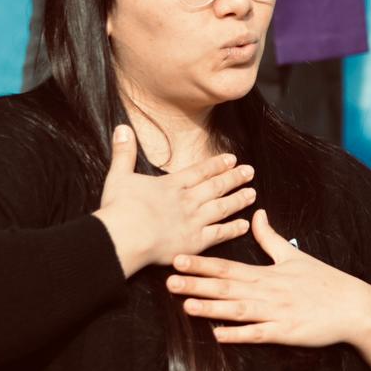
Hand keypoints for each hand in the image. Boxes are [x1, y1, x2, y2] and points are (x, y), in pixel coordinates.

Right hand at [93, 125, 254, 277]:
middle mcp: (187, 200)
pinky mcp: (195, 242)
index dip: (217, 164)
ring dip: (238, 199)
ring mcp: (194, 221)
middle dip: (234, 178)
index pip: (200, 171)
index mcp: (171, 185)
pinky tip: (244, 225)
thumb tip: (121, 127)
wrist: (125, 237)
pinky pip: (219, 234)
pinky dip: (233, 229)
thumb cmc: (119, 209)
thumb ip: (123, 153)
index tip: (232, 159)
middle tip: (250, 172)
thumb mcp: (118, 176)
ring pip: (222, 207)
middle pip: (216, 186)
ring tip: (252, 194)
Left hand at [166, 209, 370, 347]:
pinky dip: (238, 334)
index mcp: (265, 273)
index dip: (201, 262)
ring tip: (186, 304)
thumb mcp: (293, 255)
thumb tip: (256, 213)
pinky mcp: (285, 332)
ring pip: (237, 309)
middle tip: (169, 279)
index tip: (178, 258)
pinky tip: (218, 335)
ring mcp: (275, 312)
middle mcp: (266, 291)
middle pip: (226, 286)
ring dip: (211, 307)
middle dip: (196, 282)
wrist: (352, 306)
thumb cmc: (323, 280)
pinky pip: (258, 334)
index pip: (227, 265)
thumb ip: (269, 237)